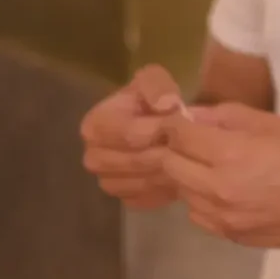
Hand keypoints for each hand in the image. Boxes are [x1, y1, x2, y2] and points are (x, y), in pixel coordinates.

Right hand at [81, 65, 186, 209]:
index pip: (127, 134)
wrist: (155, 124)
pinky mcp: (124, 198)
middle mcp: (93, 157)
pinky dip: (164, 188)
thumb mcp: (153, 80)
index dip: (155, 130)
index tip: (177, 125)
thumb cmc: (150, 98)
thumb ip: (157, 86)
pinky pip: (145, 199)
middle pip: (134, 162)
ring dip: (166, 171)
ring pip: (141, 183)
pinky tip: (178, 174)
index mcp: (94, 126)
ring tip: (184, 157)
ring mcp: (107, 181)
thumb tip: (166, 105)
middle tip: (186, 143)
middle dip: (163, 152)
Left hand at [162, 104, 279, 250]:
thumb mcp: (270, 123)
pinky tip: (224, 192)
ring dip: (189, 177)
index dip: (178, 124)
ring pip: (182, 193)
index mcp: (229, 155)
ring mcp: (223, 218)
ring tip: (212, 169)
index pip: (178, 135)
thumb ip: (225, 116)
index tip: (185, 121)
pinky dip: (203, 201)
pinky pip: (199, 215)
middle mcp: (217, 189)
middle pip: (170, 166)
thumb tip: (192, 115)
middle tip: (195, 144)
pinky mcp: (231, 236)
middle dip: (177, 150)